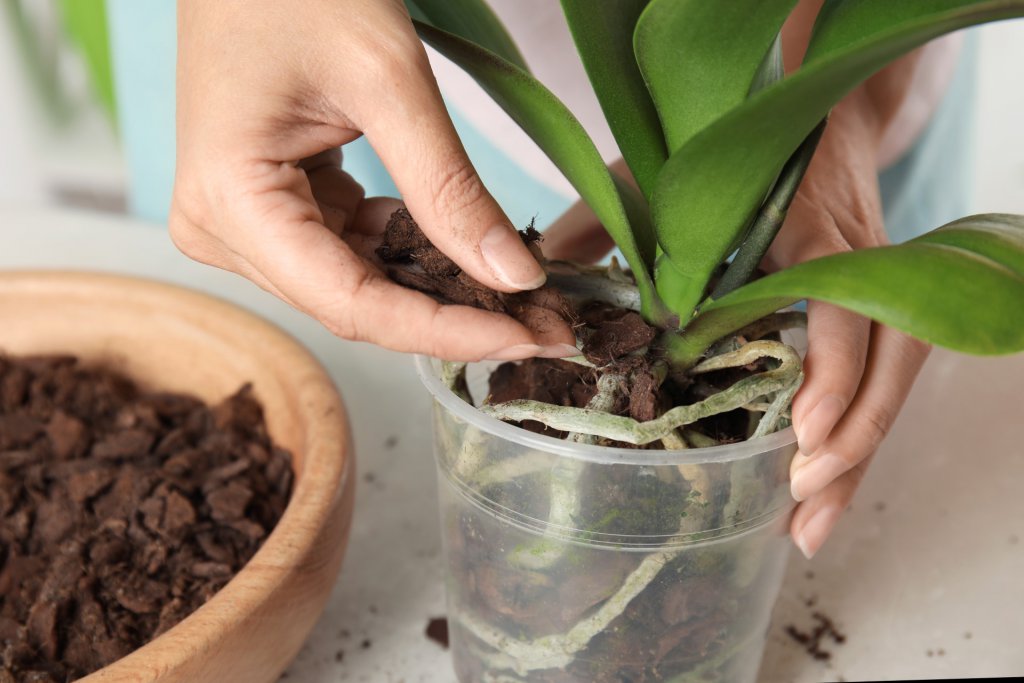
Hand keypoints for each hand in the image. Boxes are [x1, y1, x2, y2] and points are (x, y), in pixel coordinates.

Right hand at [170, 0, 573, 360]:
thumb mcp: (387, 80)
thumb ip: (450, 188)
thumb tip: (516, 278)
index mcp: (230, 204)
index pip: (353, 304)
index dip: (448, 331)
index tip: (532, 337)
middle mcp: (223, 229)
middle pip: (357, 304)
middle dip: (458, 318)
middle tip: (550, 326)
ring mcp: (244, 221)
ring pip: (360, 286)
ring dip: (443, 293)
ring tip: (527, 299)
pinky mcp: (273, 206)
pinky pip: (352, 252)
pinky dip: (415, 255)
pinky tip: (474, 257)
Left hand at [543, 88, 929, 559]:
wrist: (814, 109)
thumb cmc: (726, 145)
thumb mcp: (657, 173)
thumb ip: (598, 221)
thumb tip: (531, 278)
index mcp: (805, 225)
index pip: (842, 301)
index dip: (832, 368)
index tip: (804, 428)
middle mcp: (855, 256)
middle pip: (892, 354)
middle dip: (855, 436)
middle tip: (802, 496)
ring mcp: (874, 279)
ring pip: (897, 372)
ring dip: (860, 453)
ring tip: (812, 523)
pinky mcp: (873, 303)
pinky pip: (884, 371)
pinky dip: (857, 432)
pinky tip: (822, 483)